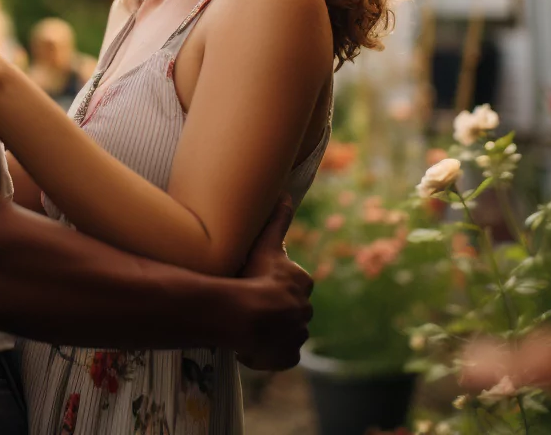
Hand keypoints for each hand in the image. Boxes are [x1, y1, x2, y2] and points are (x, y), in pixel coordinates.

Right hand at [233, 195, 312, 370]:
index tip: (258, 285)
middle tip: (249, 307)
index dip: (274, 285)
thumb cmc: (255, 277)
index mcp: (301, 283)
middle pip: (289, 309)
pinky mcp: (288, 357)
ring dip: (270, 332)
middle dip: (274, 310)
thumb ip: (278, 220)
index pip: (292, 283)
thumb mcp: (266, 245)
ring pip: (284, 333)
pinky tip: (250, 348)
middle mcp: (304, 310)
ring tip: (246, 329)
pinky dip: (268, 354)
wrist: (249, 316)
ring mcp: (297, 336)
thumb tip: (286, 194)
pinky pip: (279, 356)